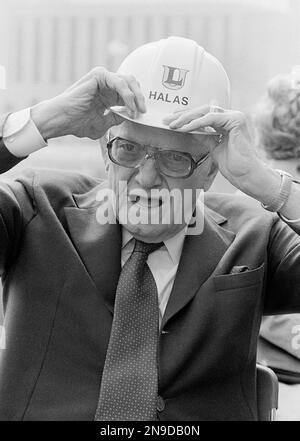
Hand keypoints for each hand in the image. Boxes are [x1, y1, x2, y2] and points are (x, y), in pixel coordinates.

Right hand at [31, 67, 145, 139]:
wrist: (62, 120)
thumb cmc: (78, 123)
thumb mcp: (104, 124)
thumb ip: (117, 117)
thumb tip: (132, 116)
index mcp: (109, 95)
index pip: (130, 94)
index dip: (138, 104)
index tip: (143, 116)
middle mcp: (107, 84)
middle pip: (132, 84)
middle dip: (141, 98)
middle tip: (144, 111)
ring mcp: (103, 78)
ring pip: (129, 81)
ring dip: (136, 96)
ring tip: (137, 110)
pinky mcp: (99, 75)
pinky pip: (120, 82)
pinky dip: (128, 95)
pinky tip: (129, 106)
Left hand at [163, 106, 260, 188]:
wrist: (247, 175)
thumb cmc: (234, 166)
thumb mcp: (214, 148)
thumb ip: (205, 137)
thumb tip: (191, 130)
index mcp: (229, 122)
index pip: (205, 114)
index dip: (188, 116)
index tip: (172, 121)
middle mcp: (233, 116)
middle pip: (204, 110)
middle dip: (183, 115)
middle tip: (167, 120)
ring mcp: (236, 116)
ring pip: (206, 111)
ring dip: (187, 118)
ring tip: (172, 124)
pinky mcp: (236, 120)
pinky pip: (211, 118)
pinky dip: (196, 123)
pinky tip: (184, 128)